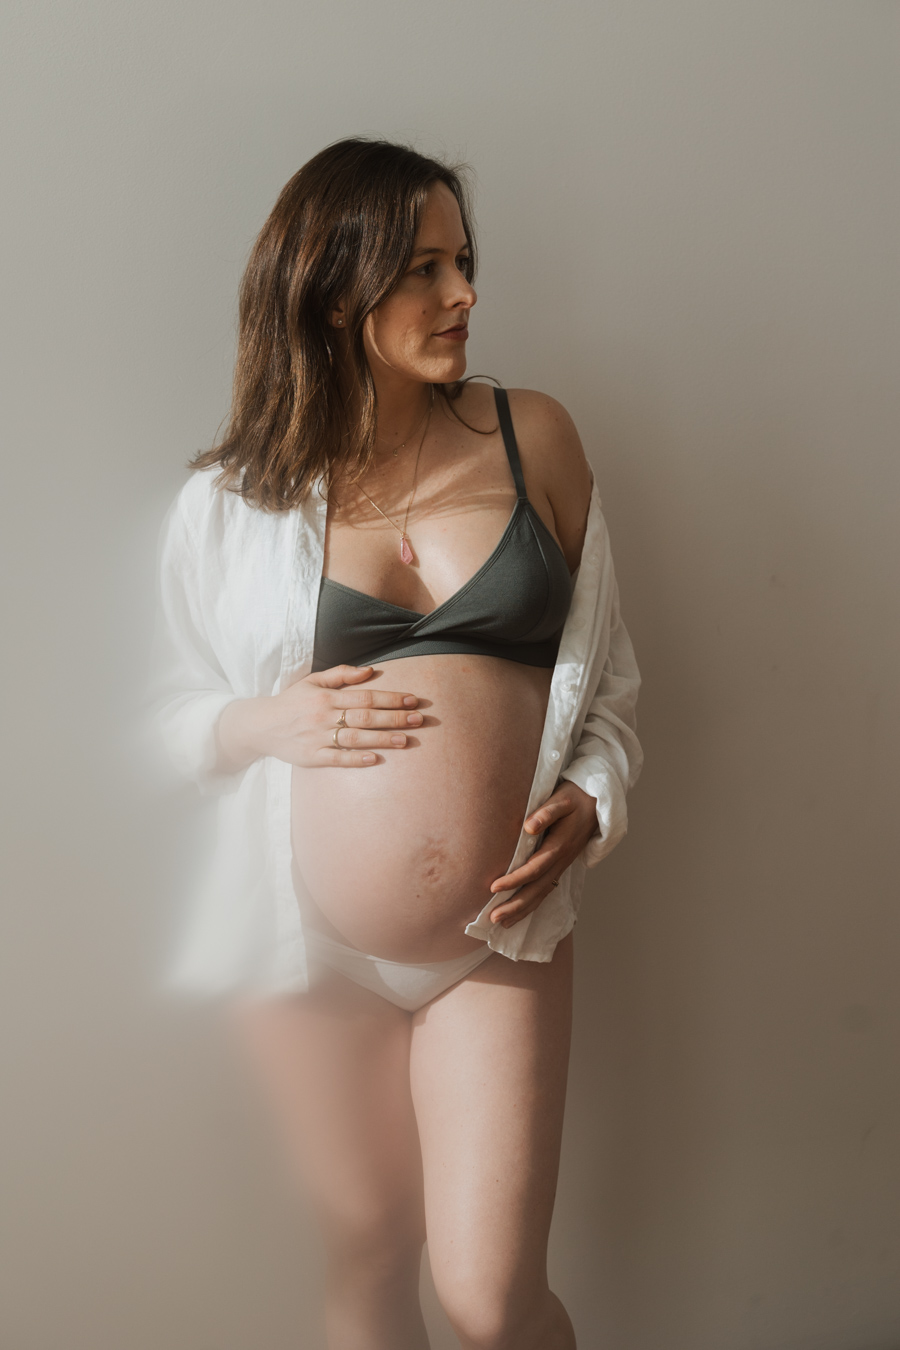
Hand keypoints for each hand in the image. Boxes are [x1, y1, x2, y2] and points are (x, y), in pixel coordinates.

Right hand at [216, 664, 424, 770]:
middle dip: (394, 718)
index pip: (365, 696)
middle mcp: (323, 716)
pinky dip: (355, 759)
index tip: (412, 700)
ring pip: (354, 738)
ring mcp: (317, 738)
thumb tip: (371, 671)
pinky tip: (374, 759)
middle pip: (365, 717)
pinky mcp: (311, 757)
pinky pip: (336, 759)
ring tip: (405, 740)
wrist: (260, 725)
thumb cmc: (293, 702)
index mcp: (326, 696)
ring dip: (381, 739)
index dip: (390, 698)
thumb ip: (341, 674)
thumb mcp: (313, 680)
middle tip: (419, 719)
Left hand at [487, 782, 598, 927]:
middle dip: (515, 905)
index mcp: (560, 845)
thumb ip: (546, 813)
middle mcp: (561, 860)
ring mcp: (562, 865)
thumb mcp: (562, 800)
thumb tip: (528, 827)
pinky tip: (518, 913)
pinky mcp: (560, 866)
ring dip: (522, 910)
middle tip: (493, 918)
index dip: (515, 879)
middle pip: (537, 889)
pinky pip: (546, 889)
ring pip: (542, 893)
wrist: (598, 803)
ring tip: (501, 923)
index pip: (534, 868)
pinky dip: (532, 904)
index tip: (494, 887)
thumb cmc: (575, 799)